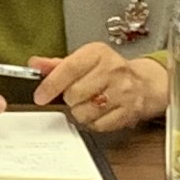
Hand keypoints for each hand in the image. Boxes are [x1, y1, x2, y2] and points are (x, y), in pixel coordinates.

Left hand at [34, 40, 169, 136]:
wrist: (144, 84)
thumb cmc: (110, 72)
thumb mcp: (85, 61)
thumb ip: (57, 65)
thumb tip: (35, 64)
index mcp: (99, 53)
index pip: (69, 68)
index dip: (51, 84)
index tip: (40, 95)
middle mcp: (113, 70)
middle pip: (74, 94)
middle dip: (70, 98)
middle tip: (78, 93)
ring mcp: (122, 92)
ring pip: (84, 112)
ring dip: (80, 111)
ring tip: (90, 102)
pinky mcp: (128, 112)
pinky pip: (97, 125)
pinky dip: (93, 122)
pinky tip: (100, 111)